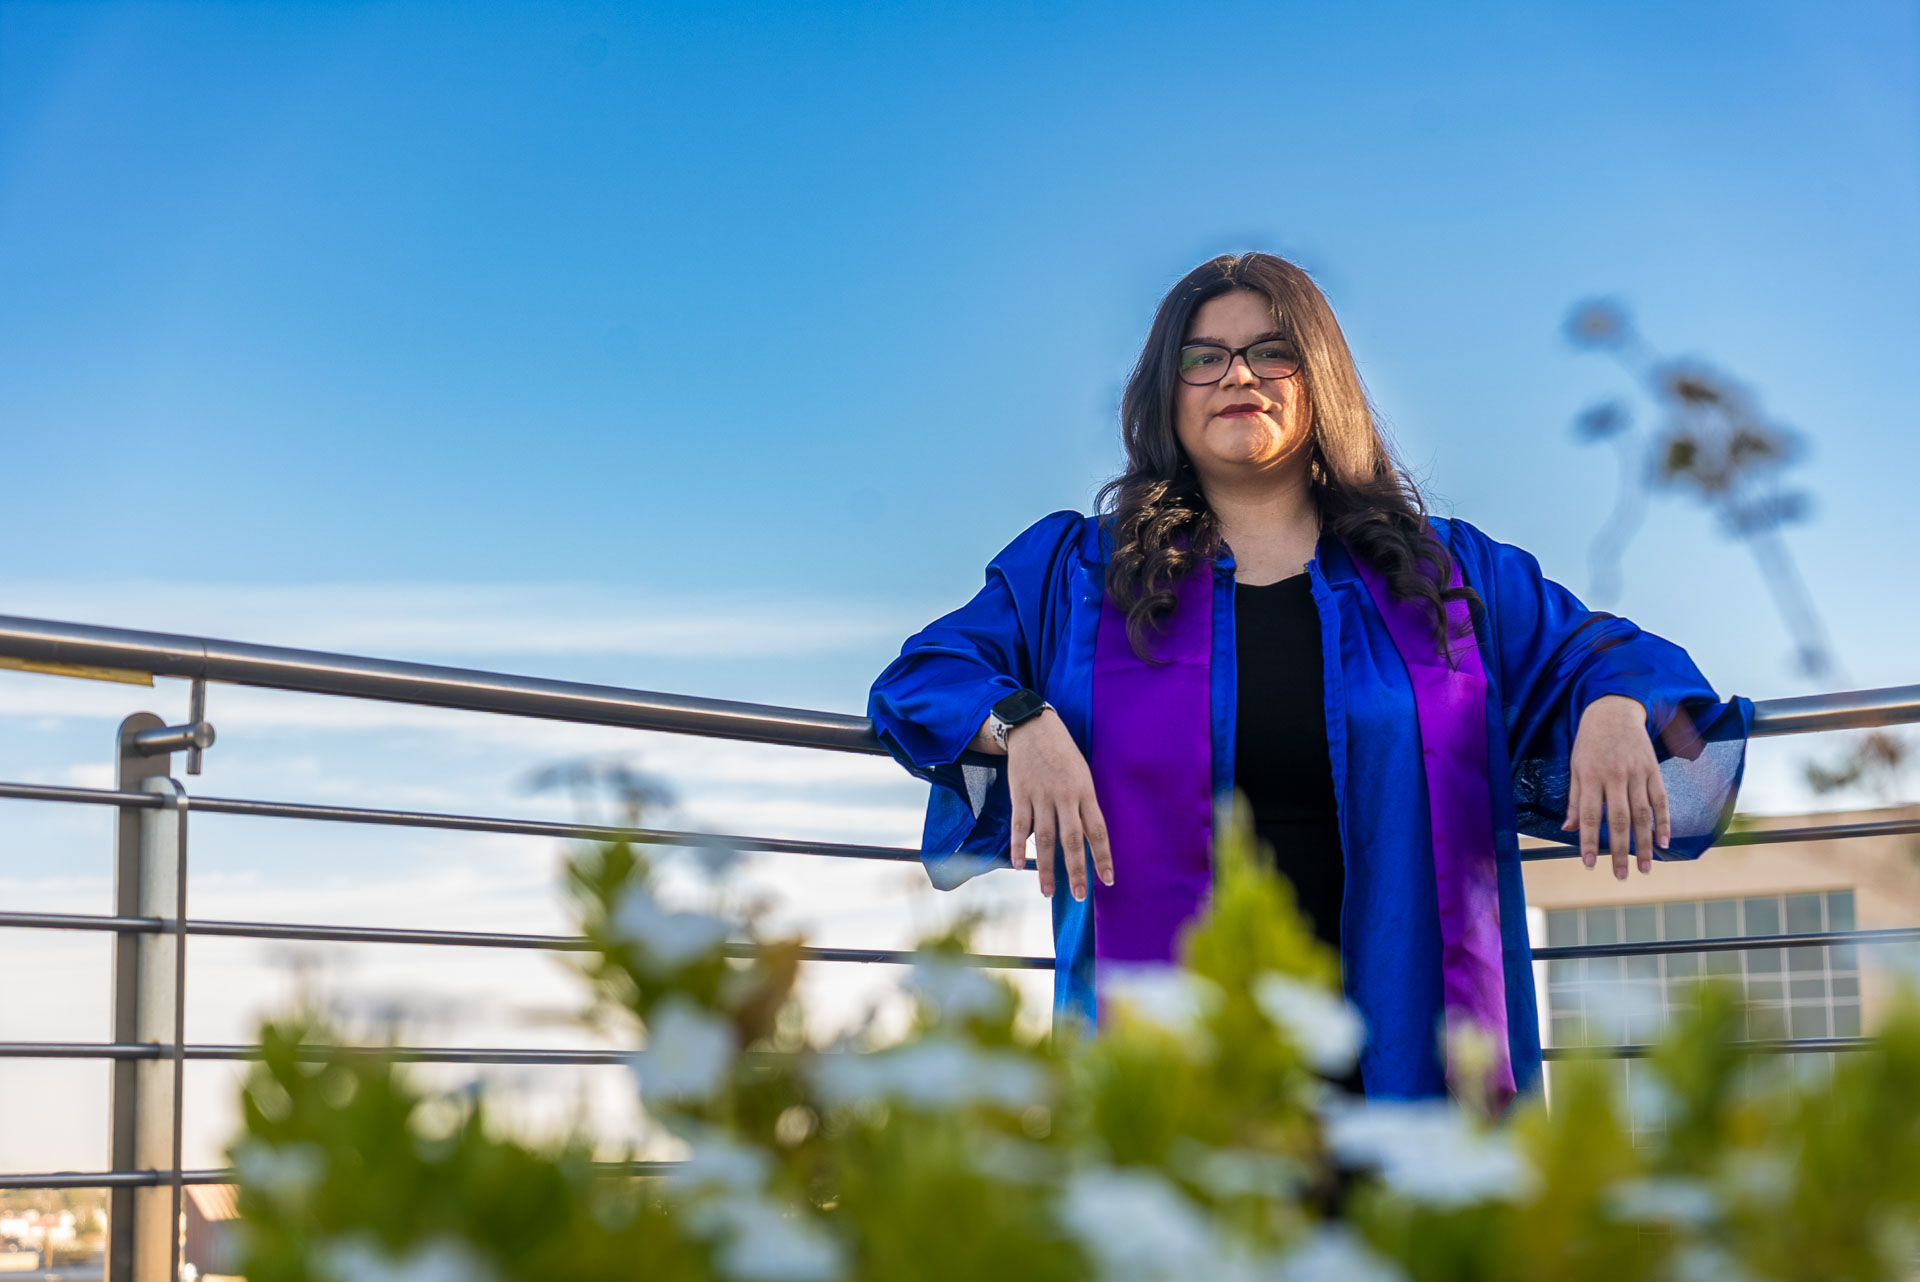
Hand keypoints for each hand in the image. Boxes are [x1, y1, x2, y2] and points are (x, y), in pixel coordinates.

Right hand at [997, 710, 1113, 899]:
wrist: (1033, 727)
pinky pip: (1019, 826)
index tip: (1107, 881)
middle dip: (1076, 871)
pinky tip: (1020, 866)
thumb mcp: (1082, 775)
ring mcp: (1041, 796)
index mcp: (1085, 792)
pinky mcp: (1020, 794)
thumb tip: (1087, 840)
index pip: (1097, 831)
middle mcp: (1064, 796)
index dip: (1102, 857)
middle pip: (1072, 840)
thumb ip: (1084, 806)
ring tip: (1048, 892)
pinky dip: (1018, 847)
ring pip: (1044, 838)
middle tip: (1080, 896)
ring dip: (1046, 868)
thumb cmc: (1062, 754)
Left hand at [1562, 694, 1669, 878]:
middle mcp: (1615, 776)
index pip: (1591, 815)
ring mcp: (1637, 773)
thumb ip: (1576, 799)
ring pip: (1642, 814)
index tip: (1588, 864)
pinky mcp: (1653, 771)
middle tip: (1620, 875)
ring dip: (1643, 844)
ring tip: (1643, 868)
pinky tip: (1663, 843)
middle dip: (1620, 850)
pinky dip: (1664, 823)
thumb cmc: (1590, 742)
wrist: (1614, 711)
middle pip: (1619, 819)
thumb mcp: (1575, 766)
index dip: (1589, 841)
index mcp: (1591, 775)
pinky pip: (1661, 801)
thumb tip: (1569, 829)